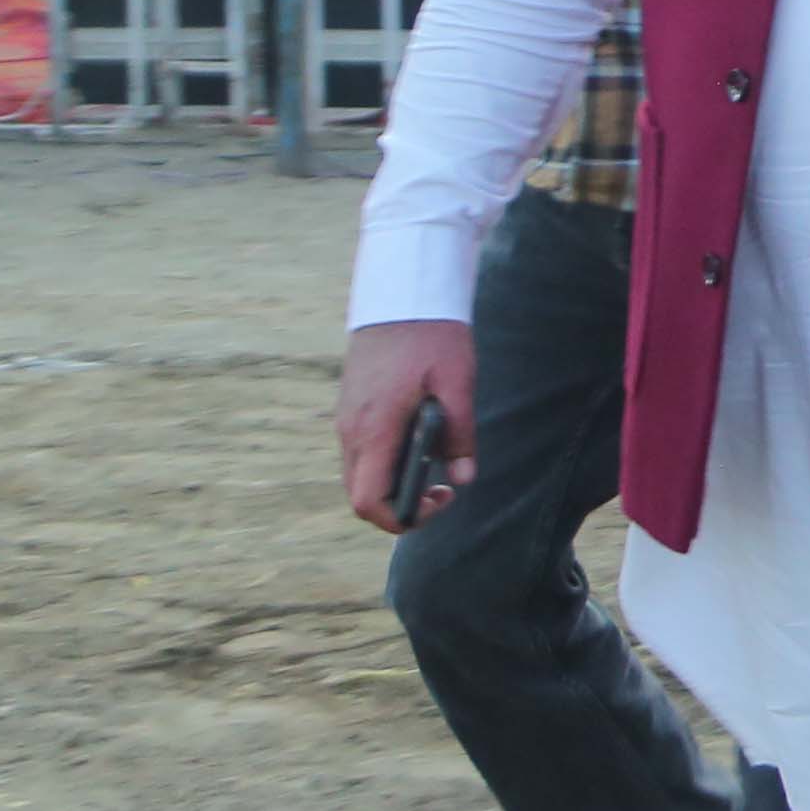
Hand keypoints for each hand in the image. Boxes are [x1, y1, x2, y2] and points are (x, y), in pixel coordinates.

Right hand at [336, 320, 476, 534]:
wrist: (400, 292)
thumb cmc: (430, 333)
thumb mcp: (457, 381)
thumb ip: (460, 434)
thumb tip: (464, 477)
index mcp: (374, 428)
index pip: (368, 500)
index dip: (399, 518)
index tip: (437, 502)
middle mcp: (350, 429)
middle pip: (361, 493)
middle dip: (399, 504)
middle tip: (443, 489)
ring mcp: (346, 417)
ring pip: (360, 473)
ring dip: (393, 482)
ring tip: (436, 464)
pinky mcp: (350, 406)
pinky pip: (361, 450)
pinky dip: (386, 460)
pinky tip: (419, 442)